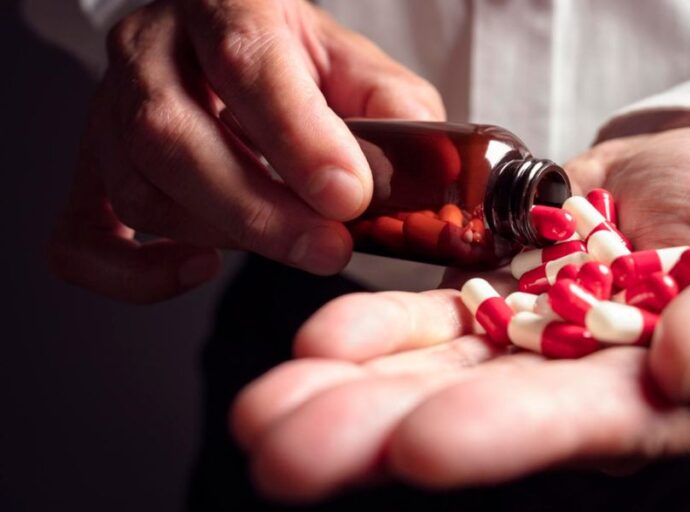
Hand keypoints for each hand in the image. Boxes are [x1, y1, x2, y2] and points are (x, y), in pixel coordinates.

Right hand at [49, 0, 444, 302]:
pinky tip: (196, 270)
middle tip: (328, 248)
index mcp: (224, 2)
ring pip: (140, 186)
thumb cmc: (298, 63)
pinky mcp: (95, 166)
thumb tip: (424, 174)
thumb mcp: (358, 67)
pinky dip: (135, 273)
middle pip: (175, 135)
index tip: (348, 196)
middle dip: (260, 210)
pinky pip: (84, 234)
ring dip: (223, 235)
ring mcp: (110, 109)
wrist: (233, 45)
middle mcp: (151, 49)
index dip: (297, 138)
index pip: (247, 62)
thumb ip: (396, 112)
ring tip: (295, 243)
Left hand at [231, 126, 689, 502]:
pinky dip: (376, 331)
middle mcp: (585, 390)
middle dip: (384, 434)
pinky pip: (431, 320)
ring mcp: (531, 346)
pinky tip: (316, 346)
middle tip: (287, 455)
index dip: (508, 434)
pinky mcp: (496, 301)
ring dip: (350, 393)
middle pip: (482, 417)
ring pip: (436, 375)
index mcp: (668, 402)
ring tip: (262, 416)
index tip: (424, 444)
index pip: (588, 424)